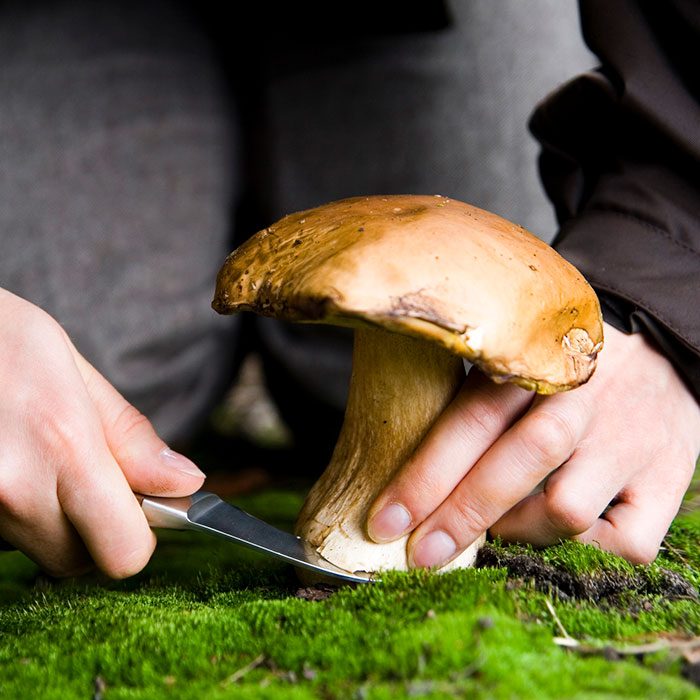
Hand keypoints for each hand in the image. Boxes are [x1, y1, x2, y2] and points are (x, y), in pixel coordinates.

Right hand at [0, 290, 204, 576]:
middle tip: (91, 478)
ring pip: (40, 550)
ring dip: (56, 522)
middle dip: (98, 529)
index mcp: (64, 445)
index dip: (140, 535)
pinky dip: (20, 515)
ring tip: (42, 462)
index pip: (124, 550)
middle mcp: (15, 488)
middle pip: (80, 560)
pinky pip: (7, 535)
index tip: (142, 505)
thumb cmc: (3, 339)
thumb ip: (130, 435)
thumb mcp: (76, 371)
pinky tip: (16, 467)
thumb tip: (185, 482)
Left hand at [367, 322, 699, 566]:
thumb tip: (401, 462)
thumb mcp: (522, 361)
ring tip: (499, 527)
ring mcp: (632, 438)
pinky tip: (562, 533)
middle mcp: (587, 398)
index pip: (472, 419)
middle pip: (518, 462)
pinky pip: (627, 543)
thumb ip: (474, 398)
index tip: (385, 520)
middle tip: (420, 554)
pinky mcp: (671, 476)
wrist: (665, 352)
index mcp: (538, 362)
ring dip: (517, 532)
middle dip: (459, 516)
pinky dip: (584, 553)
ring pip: (566, 509)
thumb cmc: (568, 368)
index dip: (424, 476)